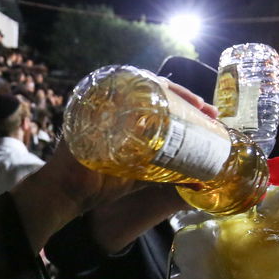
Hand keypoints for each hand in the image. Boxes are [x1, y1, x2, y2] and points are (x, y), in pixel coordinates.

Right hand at [11, 78, 214, 250]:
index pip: (161, 101)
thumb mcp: (142, 177)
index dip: (186, 102)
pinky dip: (133, 84)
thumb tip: (199, 183)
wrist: (70, 195)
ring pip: (139, 85)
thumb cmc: (102, 185)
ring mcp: (102, 104)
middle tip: (206, 107)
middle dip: (184, 96)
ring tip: (193, 103)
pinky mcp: (89, 107)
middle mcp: (116, 107)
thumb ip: (167, 175)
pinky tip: (157, 87)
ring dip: (170, 90)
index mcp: (129, 120)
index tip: (209, 113)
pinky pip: (112, 89)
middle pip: (155, 89)